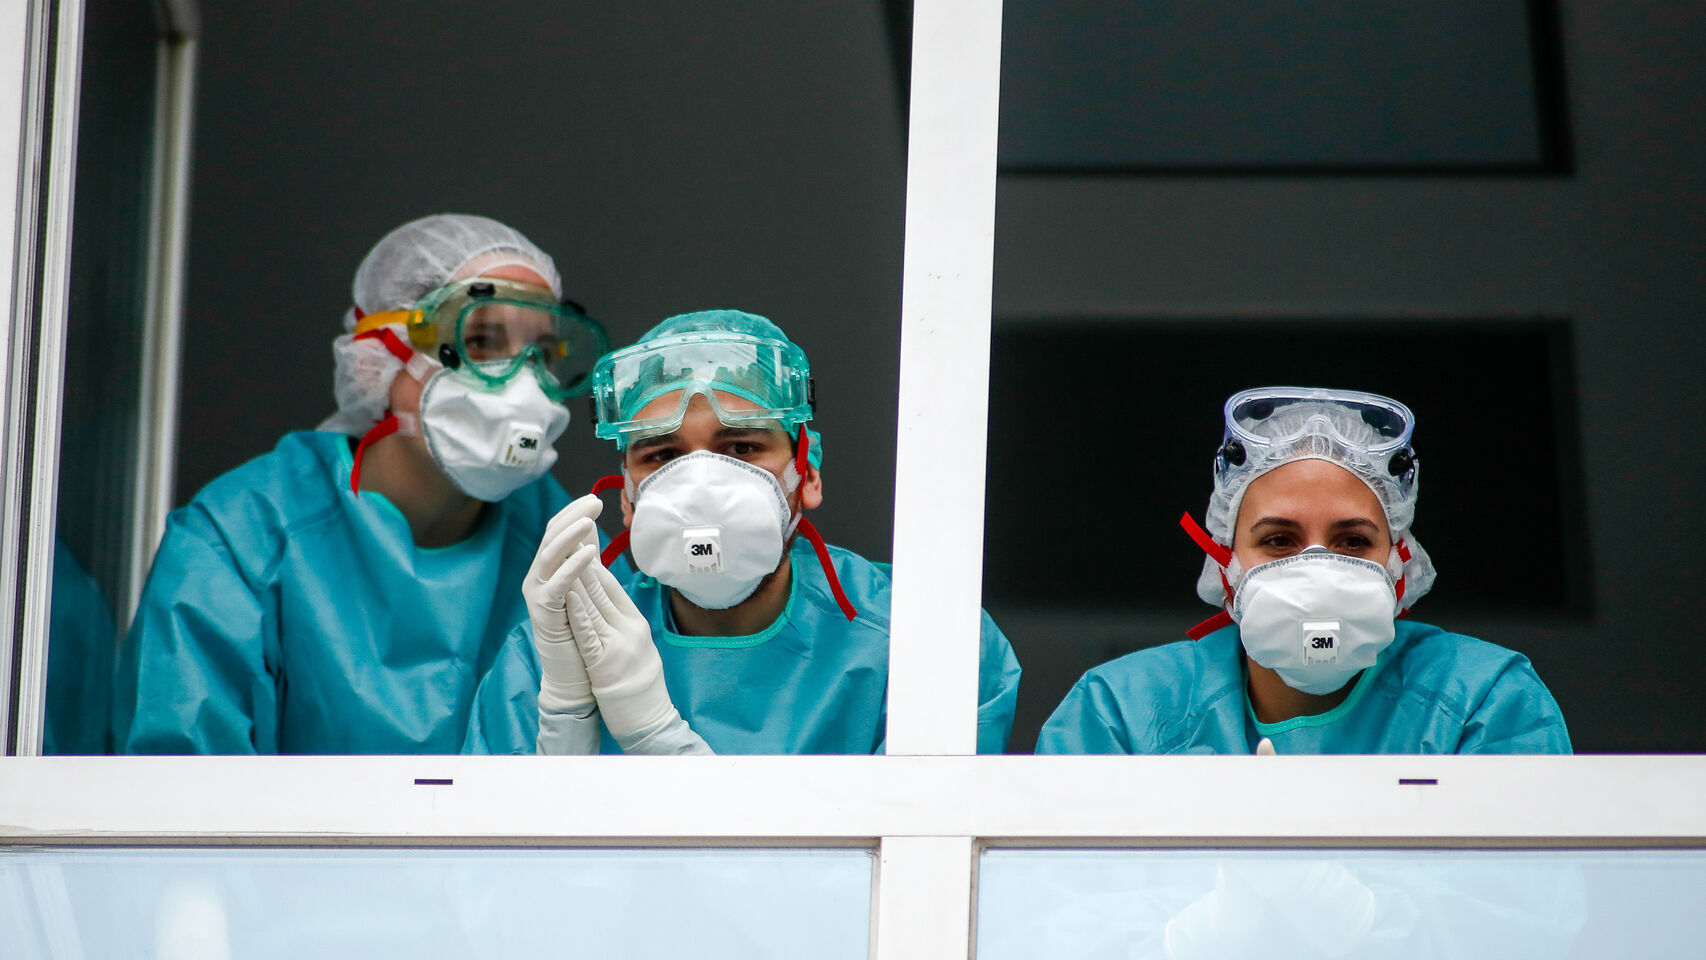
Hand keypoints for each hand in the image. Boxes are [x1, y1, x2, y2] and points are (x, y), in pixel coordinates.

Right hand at [523, 496, 604, 711]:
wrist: (572, 674)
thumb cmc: (580, 631)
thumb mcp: (583, 589)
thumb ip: (582, 561)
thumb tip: (588, 529)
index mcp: (548, 570)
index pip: (556, 532)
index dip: (572, 513)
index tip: (593, 498)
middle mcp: (538, 577)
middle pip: (550, 538)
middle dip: (572, 517)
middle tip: (594, 501)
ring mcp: (537, 594)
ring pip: (549, 556)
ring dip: (569, 536)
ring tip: (589, 521)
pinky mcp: (542, 613)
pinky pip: (556, 585)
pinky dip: (572, 567)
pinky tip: (589, 553)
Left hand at [561, 555, 678, 748]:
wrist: (650, 718)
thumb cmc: (642, 686)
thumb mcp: (637, 646)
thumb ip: (623, 622)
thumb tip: (608, 602)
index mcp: (636, 623)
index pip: (612, 586)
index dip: (593, 561)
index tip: (578, 542)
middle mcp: (629, 628)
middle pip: (602, 588)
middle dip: (582, 559)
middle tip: (567, 535)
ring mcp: (619, 644)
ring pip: (594, 604)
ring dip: (576, 577)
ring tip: (562, 555)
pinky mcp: (605, 662)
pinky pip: (590, 632)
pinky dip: (579, 612)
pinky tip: (568, 595)